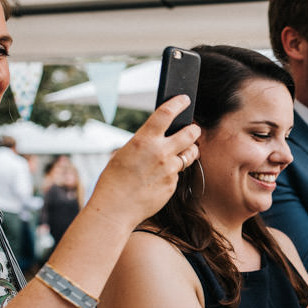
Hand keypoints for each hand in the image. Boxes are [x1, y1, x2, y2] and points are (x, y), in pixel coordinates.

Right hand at [88, 96, 200, 226]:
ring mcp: (169, 169)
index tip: (185, 99)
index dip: (178, 103)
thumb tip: (158, 137)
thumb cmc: (114, 180)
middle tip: (193, 128)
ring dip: (189, 150)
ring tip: (183, 151)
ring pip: (189, 154)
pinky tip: (160, 177)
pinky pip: (179, 174)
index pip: (166, 113)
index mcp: (144, 140)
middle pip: (190, 134)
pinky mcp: (173, 184)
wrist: (115, 208)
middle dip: (194, 129)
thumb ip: (145, 143)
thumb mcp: (124, 153)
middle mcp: (160, 152)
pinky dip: (174, 172)